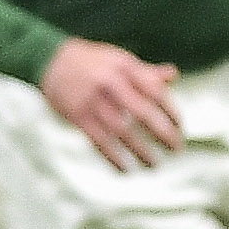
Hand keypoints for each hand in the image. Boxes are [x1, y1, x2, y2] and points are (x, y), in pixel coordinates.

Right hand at [41, 37, 182, 168]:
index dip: (170, 110)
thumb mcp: (119, 60)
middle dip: (163, 133)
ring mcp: (93, 101)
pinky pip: (99, 141)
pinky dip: (113, 157)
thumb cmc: (92, 62)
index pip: (155, 91)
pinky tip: (125, 169)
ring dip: (140, 151)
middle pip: (143, 112)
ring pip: (122, 131)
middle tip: (177, 148)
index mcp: (125, 68)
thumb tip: (173, 75)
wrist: (49, 59)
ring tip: (155, 165)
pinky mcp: (77, 116)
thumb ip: (145, 71)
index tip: (179, 125)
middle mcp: (110, 83)